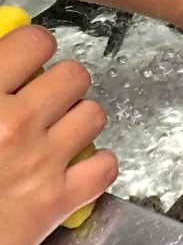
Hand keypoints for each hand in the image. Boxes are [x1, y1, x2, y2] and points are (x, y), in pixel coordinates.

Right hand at [0, 25, 117, 244]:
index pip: (35, 42)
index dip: (33, 47)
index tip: (27, 57)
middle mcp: (15, 124)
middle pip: (74, 75)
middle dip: (60, 83)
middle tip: (42, 96)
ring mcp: (40, 163)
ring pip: (94, 114)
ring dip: (78, 118)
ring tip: (56, 128)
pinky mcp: (56, 202)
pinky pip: (105, 166)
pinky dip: (95, 164)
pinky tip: (74, 163)